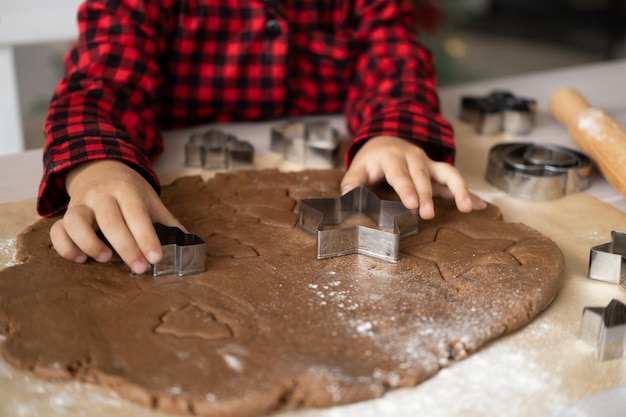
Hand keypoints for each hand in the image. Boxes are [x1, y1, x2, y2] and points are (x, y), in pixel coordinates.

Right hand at [50, 160, 183, 273]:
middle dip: (126, 248)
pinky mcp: (66, 214)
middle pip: (110, 221)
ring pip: (76, 222)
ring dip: (90, 244)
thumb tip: (188, 244)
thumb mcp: (151, 200)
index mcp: (127, 190)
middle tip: (140, 269)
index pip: (137, 214)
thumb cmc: (130, 191)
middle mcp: (101, 195)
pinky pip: (58, 231)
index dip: (146, 237)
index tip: (156, 258)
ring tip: (107, 259)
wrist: (101, 169)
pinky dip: (66, 247)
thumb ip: (167, 222)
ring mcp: (80, 204)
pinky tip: (82, 258)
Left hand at [341, 135, 485, 218]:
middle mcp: (413, 157)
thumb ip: (352, 183)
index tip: (411, 204)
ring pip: (448, 172)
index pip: (399, 173)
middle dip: (427, 195)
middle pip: (423, 176)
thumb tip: (347, 199)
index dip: (406, 188)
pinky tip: (481, 206)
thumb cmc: (372, 158)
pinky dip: (469, 192)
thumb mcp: (358, 167)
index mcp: (392, 157)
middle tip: (427, 214)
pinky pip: (455, 180)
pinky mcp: (438, 170)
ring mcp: (429, 163)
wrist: (388, 137)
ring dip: (459, 189)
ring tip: (468, 208)